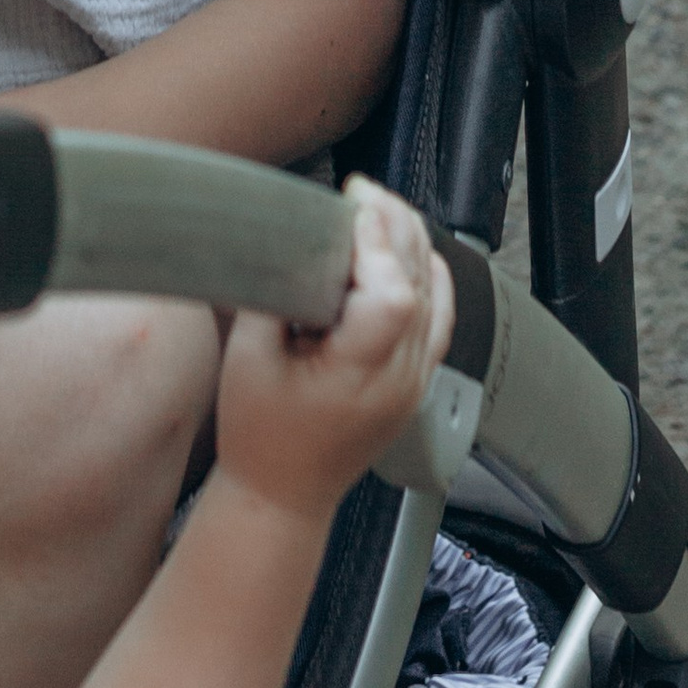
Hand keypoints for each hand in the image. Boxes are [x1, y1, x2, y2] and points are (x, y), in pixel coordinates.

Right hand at [213, 180, 450, 523]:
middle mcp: (398, 380)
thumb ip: (273, 294)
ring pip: (434, 299)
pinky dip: (432, 281)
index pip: (392, 295)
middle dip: (394, 227)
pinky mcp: (414, 385)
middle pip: (419, 287)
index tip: (353, 206)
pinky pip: (440, 323)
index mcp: (357, 375)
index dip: (378, 243)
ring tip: (383, 210)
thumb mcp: (247, 358)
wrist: (281, 494)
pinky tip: (419, 254)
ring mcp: (413, 384)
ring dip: (412, 245)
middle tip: (363, 193)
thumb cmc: (258, 436)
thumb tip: (290, 238)